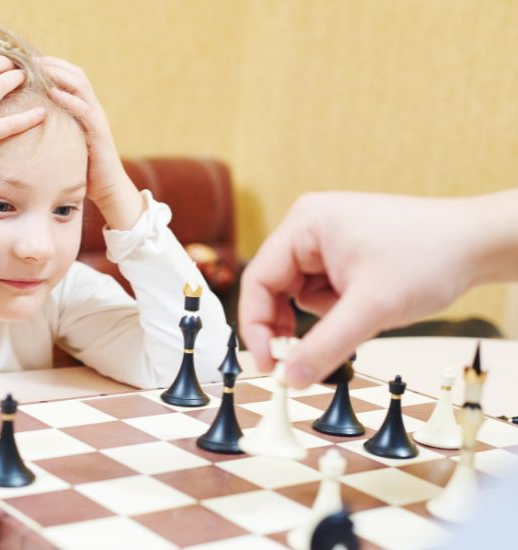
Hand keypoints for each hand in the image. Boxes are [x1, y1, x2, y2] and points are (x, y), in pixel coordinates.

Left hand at [39, 56, 142, 229]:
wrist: (108, 188)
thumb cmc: (84, 168)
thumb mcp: (65, 143)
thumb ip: (53, 130)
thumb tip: (26, 125)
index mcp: (85, 108)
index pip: (71, 76)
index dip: (52, 65)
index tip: (29, 61)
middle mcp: (93, 108)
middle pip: (77, 74)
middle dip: (54, 63)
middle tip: (31, 59)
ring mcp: (97, 119)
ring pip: (82, 86)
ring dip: (60, 74)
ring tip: (40, 69)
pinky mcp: (99, 132)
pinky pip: (84, 109)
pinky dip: (69, 98)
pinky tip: (52, 93)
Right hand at [238, 192, 479, 387]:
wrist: (477, 244)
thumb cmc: (429, 258)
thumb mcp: (371, 309)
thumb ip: (324, 346)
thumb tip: (288, 378)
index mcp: (305, 223)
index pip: (259, 280)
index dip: (256, 326)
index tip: (268, 365)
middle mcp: (309, 225)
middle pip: (275, 287)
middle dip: (291, 324)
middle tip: (301, 360)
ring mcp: (325, 238)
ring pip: (299, 293)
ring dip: (324, 315)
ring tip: (363, 311)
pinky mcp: (342, 252)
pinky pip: (321, 290)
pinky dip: (338, 307)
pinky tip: (367, 302)